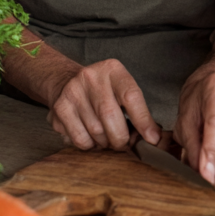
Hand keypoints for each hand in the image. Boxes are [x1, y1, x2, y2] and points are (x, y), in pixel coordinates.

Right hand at [45, 58, 161, 150]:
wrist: (65, 80)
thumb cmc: (102, 90)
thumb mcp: (121, 89)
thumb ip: (138, 111)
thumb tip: (154, 139)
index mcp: (112, 70)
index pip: (131, 96)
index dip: (143, 121)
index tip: (152, 138)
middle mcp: (90, 78)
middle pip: (110, 117)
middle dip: (121, 138)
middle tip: (123, 143)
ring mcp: (72, 93)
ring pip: (96, 132)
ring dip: (105, 143)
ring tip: (106, 137)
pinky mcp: (59, 109)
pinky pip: (80, 139)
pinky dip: (90, 145)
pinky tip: (91, 136)